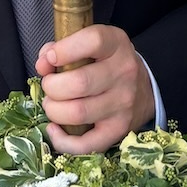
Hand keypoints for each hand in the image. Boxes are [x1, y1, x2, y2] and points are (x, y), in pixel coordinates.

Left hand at [35, 25, 154, 154]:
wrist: (144, 90)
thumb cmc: (107, 62)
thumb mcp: (91, 45)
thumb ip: (62, 47)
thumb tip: (42, 64)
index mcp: (116, 44)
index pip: (93, 42)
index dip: (64, 50)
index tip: (50, 58)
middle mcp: (123, 73)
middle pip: (79, 83)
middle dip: (52, 86)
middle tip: (49, 85)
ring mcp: (123, 104)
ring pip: (78, 113)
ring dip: (54, 110)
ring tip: (52, 104)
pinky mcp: (118, 130)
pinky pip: (86, 144)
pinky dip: (63, 141)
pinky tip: (54, 129)